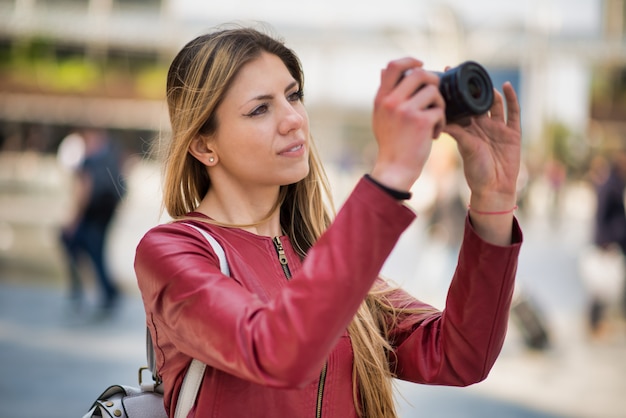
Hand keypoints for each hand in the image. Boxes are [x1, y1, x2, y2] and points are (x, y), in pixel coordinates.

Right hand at [370, 58, 445, 191]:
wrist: (394, 169)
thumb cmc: (390, 143)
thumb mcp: (380, 116)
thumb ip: (385, 93)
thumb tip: (384, 68)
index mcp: (381, 98)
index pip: (393, 66)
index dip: (410, 60)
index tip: (421, 64)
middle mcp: (392, 101)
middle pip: (419, 73)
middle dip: (433, 81)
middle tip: (435, 94)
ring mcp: (406, 111)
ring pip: (433, 92)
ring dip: (439, 105)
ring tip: (434, 120)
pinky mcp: (421, 122)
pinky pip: (440, 111)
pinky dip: (441, 122)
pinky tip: (434, 135)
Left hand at [444, 82, 520, 208]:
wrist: (495, 187)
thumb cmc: (476, 171)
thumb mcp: (465, 148)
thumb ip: (457, 132)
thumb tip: (442, 118)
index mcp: (468, 130)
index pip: (460, 107)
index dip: (455, 94)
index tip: (446, 76)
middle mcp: (482, 127)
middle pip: (477, 103)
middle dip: (471, 89)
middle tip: (463, 72)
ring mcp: (498, 128)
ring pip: (494, 104)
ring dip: (489, 93)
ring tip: (483, 81)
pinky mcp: (513, 132)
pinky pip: (513, 113)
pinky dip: (511, 99)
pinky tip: (506, 87)